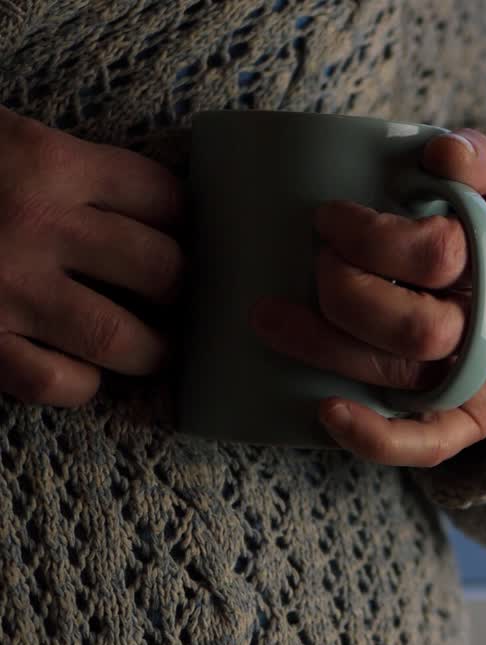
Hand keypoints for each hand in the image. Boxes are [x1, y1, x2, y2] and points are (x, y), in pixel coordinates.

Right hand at [0, 107, 184, 406]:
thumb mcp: (2, 137)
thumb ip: (65, 164)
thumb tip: (147, 205)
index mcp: (48, 162)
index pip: (163, 197)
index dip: (186, 221)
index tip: (186, 236)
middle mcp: (37, 225)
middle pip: (161, 269)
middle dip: (180, 289)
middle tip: (176, 297)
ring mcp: (4, 289)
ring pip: (120, 337)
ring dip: (149, 350)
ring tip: (151, 349)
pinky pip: (53, 382)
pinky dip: (80, 386)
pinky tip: (81, 373)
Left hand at [251, 129, 485, 466]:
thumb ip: (478, 154)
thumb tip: (440, 153)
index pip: (437, 254)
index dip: (371, 236)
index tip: (329, 217)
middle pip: (414, 327)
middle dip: (344, 290)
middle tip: (315, 261)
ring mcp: (481, 380)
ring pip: (399, 375)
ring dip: (324, 347)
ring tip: (270, 316)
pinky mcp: (470, 418)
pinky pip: (429, 445)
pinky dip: (375, 439)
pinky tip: (324, 410)